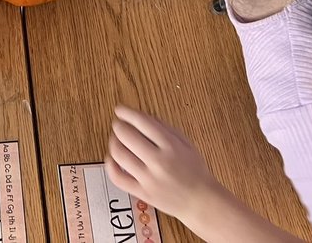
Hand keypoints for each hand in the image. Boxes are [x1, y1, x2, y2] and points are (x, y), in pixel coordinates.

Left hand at [106, 106, 219, 222]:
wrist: (200, 201)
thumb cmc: (194, 170)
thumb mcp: (186, 143)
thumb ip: (165, 128)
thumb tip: (141, 116)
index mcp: (171, 146)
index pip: (143, 122)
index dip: (127, 113)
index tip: (120, 109)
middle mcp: (158, 161)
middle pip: (127, 136)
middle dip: (118, 126)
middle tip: (117, 124)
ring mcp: (149, 179)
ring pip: (119, 155)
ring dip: (113, 142)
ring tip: (116, 139)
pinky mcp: (142, 193)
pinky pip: (118, 178)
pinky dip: (110, 165)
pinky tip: (112, 158)